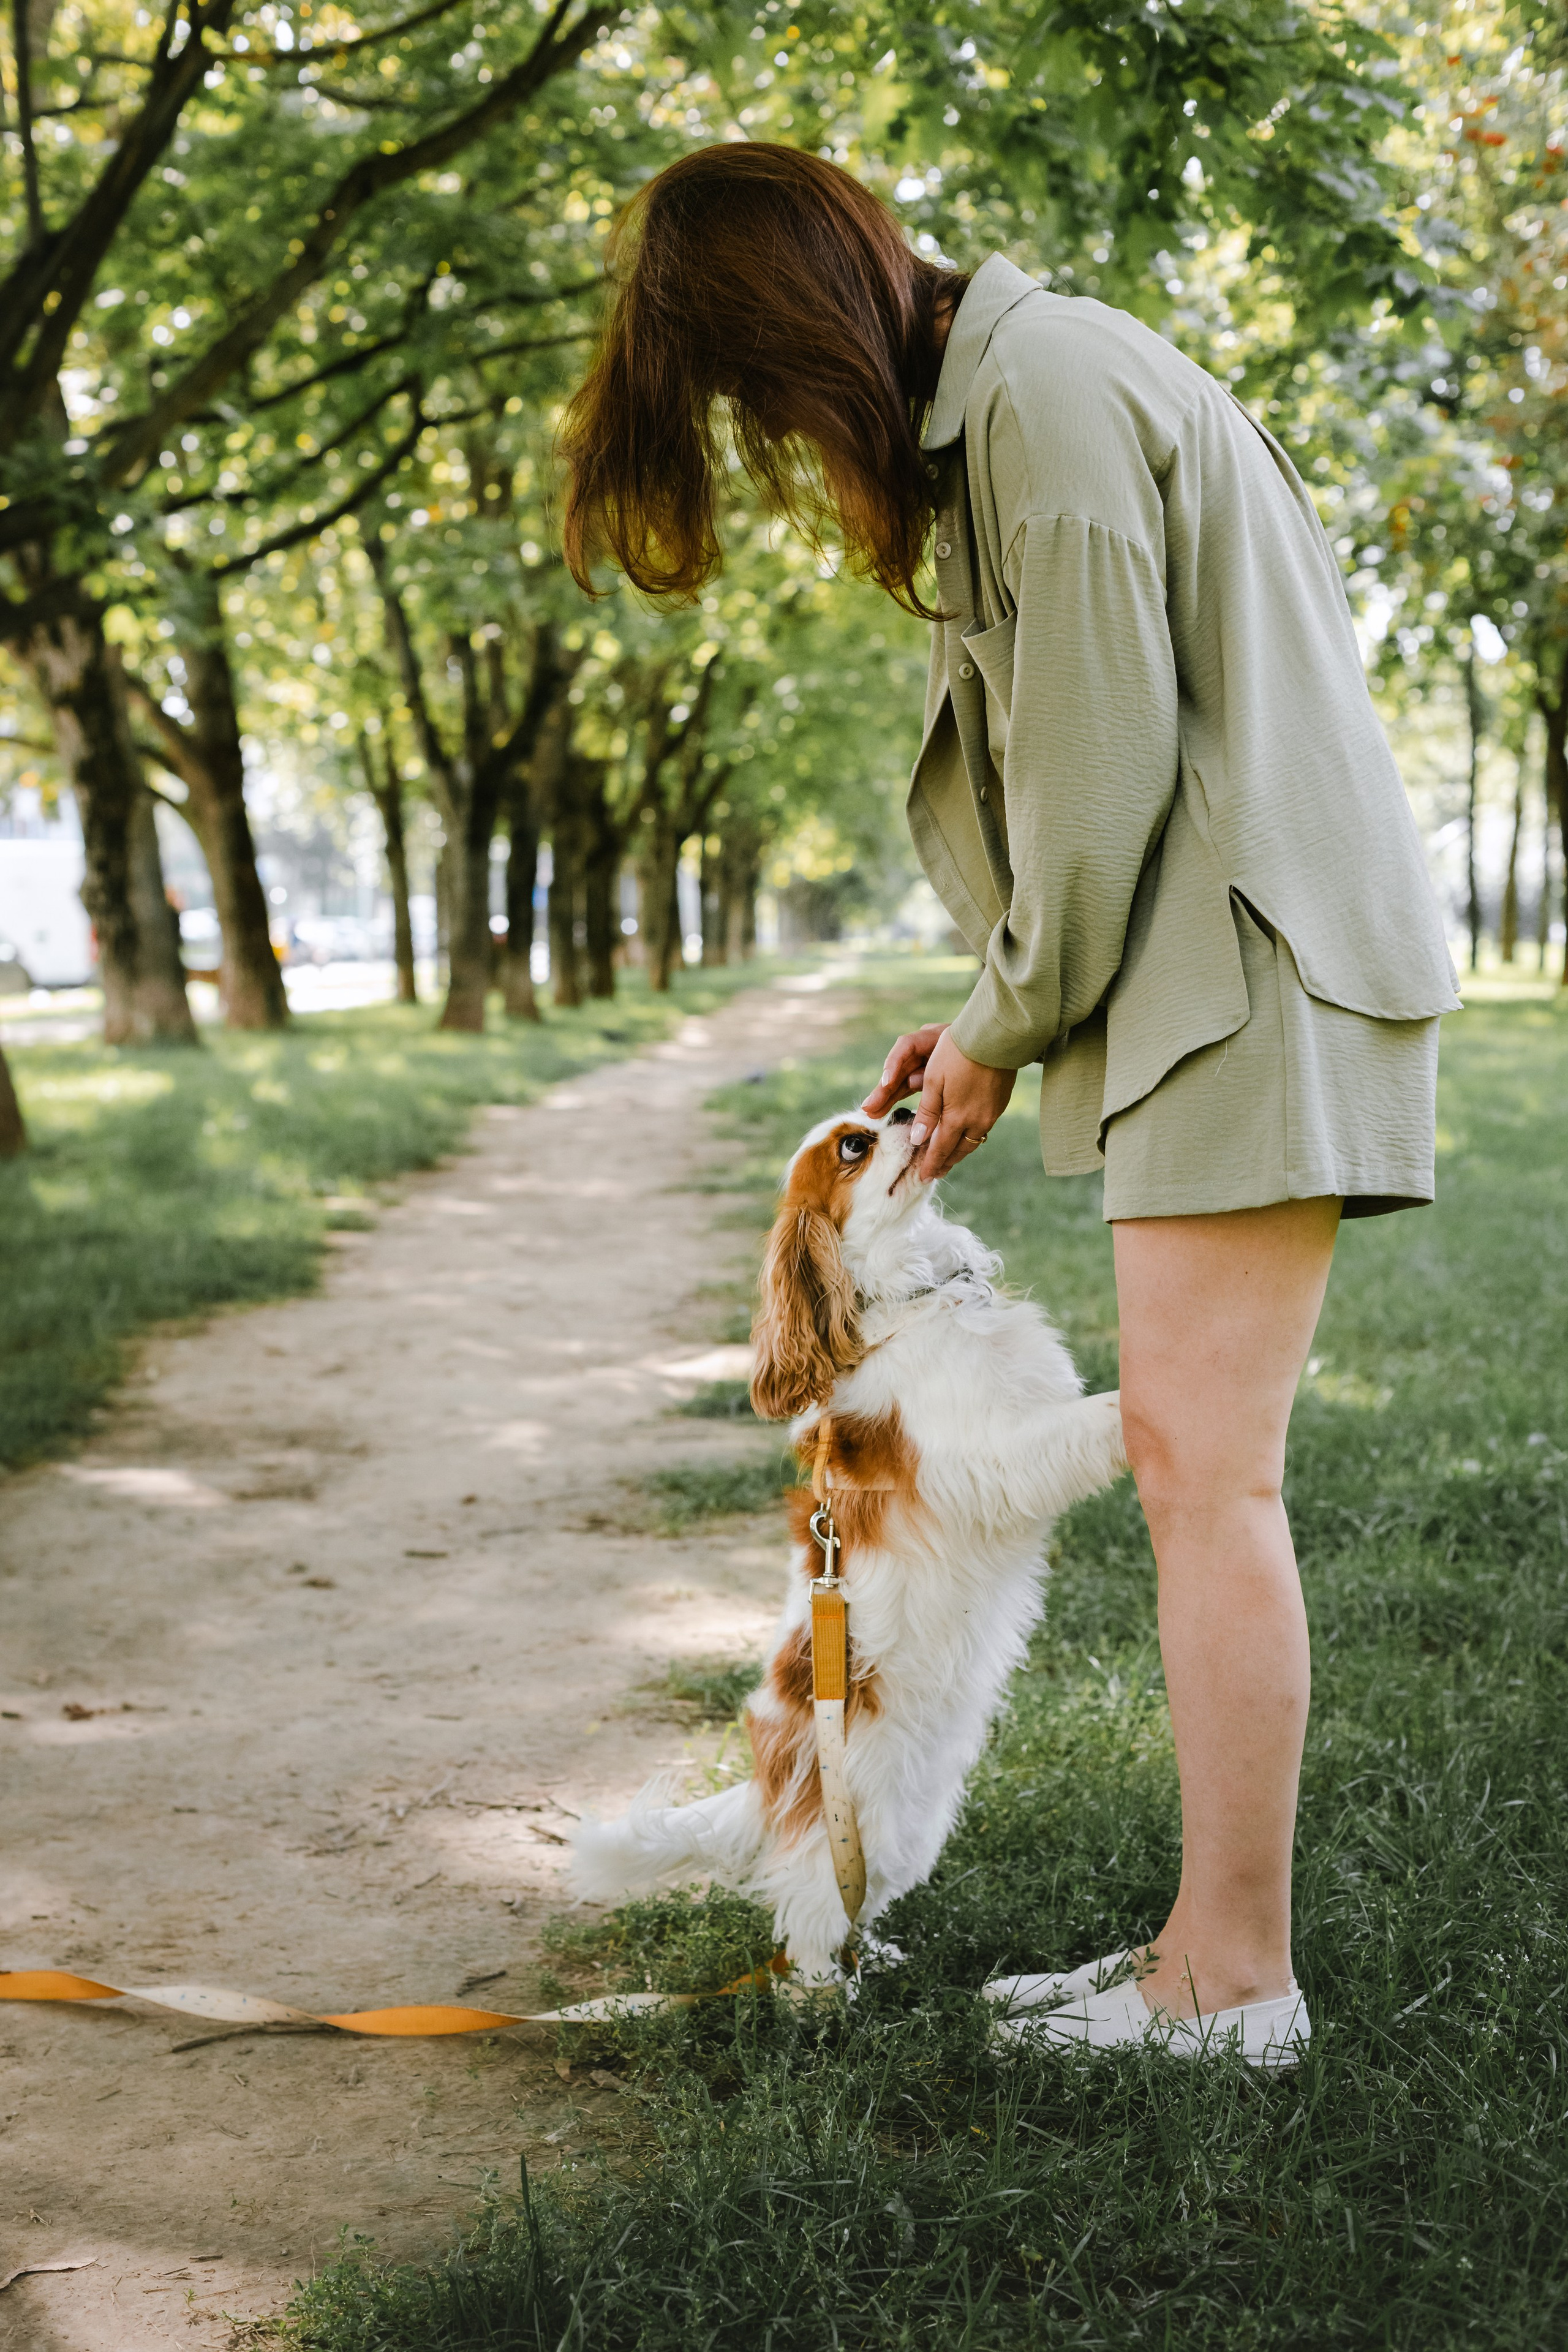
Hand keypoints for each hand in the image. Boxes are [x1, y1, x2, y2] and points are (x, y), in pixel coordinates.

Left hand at [862, 1024, 1015, 1180]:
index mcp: (957, 1118)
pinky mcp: (1001, 1104)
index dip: (931, 1164)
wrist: (994, 1037)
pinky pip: (983, 1129)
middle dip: (946, 1163)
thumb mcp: (934, 1081)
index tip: (924, 1177)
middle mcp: (977, 1121)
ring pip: (973, 1141)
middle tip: (936, 1173)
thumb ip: (927, 1113)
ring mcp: (992, 1114)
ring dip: (960, 1151)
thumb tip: (918, 1140)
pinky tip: (966, 1135)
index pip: (941, 1149)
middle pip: (959, 1150)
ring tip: (949, 1158)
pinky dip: (971, 1137)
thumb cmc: (957, 1055)